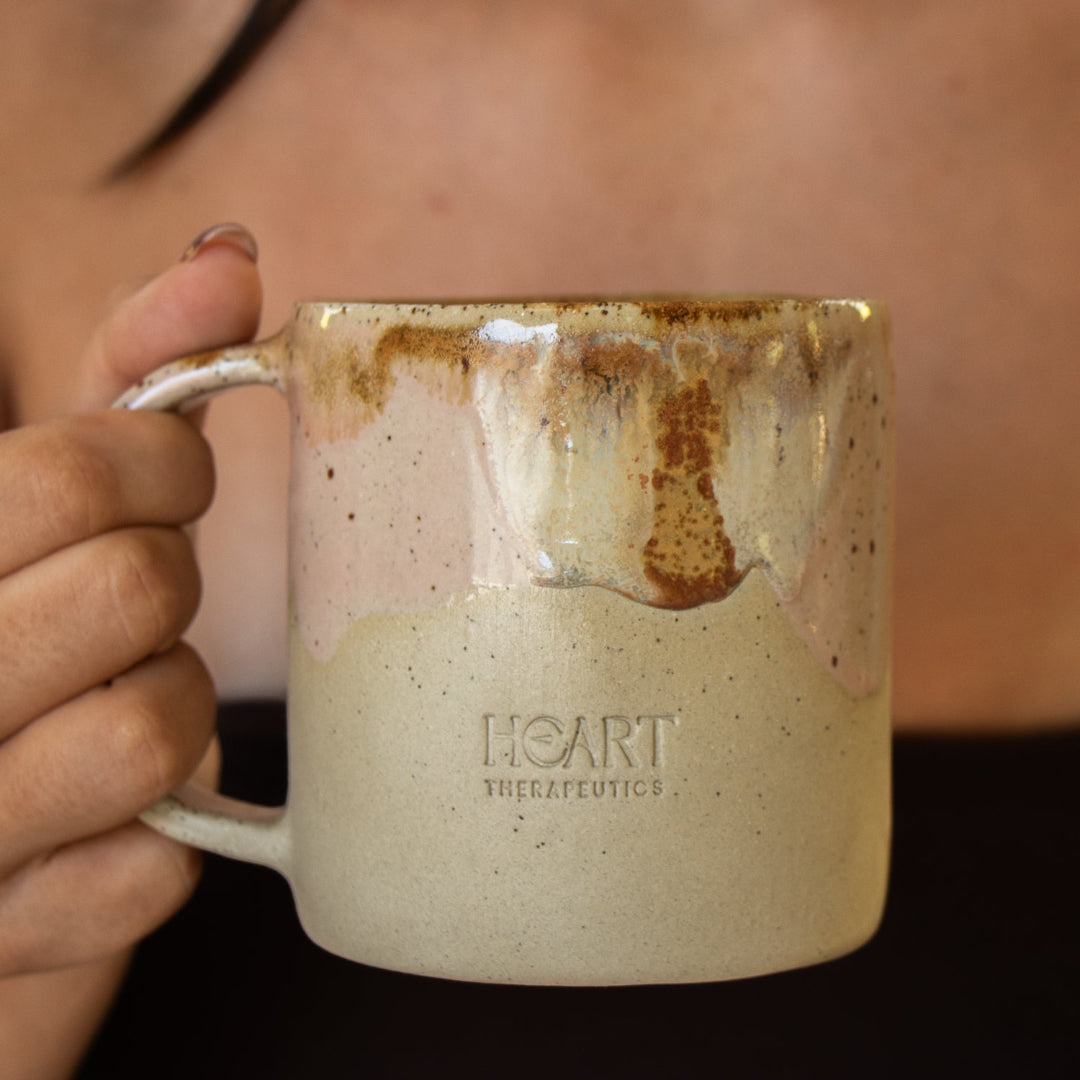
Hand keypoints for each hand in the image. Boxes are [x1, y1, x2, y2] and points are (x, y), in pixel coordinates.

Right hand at [0, 225, 260, 1076]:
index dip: (162, 468)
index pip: (71, 473)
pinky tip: (114, 819)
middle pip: (133, 589)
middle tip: (139, 597)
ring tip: (122, 703)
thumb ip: (126, 371)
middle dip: (168, 582)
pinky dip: (161, 836)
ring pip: (152, 731)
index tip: (171, 478)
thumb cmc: (14, 625)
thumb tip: (229, 259)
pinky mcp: (6, 930)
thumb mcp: (41, 488)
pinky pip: (149, 872)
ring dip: (172, 707)